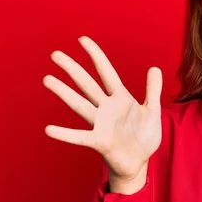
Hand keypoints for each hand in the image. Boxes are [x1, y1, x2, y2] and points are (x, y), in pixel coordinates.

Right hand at [43, 36, 162, 186]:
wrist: (140, 161)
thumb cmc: (144, 136)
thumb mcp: (152, 111)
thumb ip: (153, 90)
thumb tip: (154, 68)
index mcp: (120, 98)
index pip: (106, 72)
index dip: (96, 56)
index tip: (82, 39)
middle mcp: (106, 108)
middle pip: (87, 84)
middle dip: (72, 69)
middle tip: (55, 54)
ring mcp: (100, 124)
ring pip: (79, 104)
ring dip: (64, 92)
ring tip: (47, 79)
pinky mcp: (98, 141)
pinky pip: (79, 137)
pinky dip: (65, 134)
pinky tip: (49, 129)